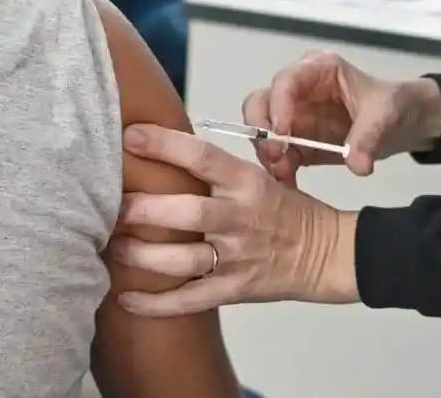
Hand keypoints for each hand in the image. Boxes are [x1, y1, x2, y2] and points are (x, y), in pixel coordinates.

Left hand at [110, 125, 358, 316]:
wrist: (328, 253)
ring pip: (183, 260)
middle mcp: (240, 218)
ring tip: (112, 247)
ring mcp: (237, 257)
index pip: (203, 157)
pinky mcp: (235, 289)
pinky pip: (191, 300)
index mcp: (246, 182)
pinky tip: (125, 299)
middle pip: (188, 213)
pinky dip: (157, 304)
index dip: (165, 144)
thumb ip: (216, 167)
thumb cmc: (285, 209)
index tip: (131, 136)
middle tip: (113, 206)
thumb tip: (163, 145)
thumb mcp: (260, 175)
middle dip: (145, 210)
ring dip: (143, 255)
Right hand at [242, 51, 440, 182]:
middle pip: (260, 102)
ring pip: (260, 129)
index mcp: (317, 70)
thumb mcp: (385, 115)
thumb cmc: (392, 106)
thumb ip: (368, 137)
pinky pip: (276, 153)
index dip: (278, 105)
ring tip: (283, 174)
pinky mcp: (295, 141)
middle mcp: (296, 89)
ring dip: (267, 153)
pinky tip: (288, 182)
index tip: (283, 134)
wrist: (403, 124)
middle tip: (276, 156)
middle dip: (262, 130)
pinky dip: (277, 168)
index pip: (286, 80)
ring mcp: (292, 115)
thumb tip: (357, 166)